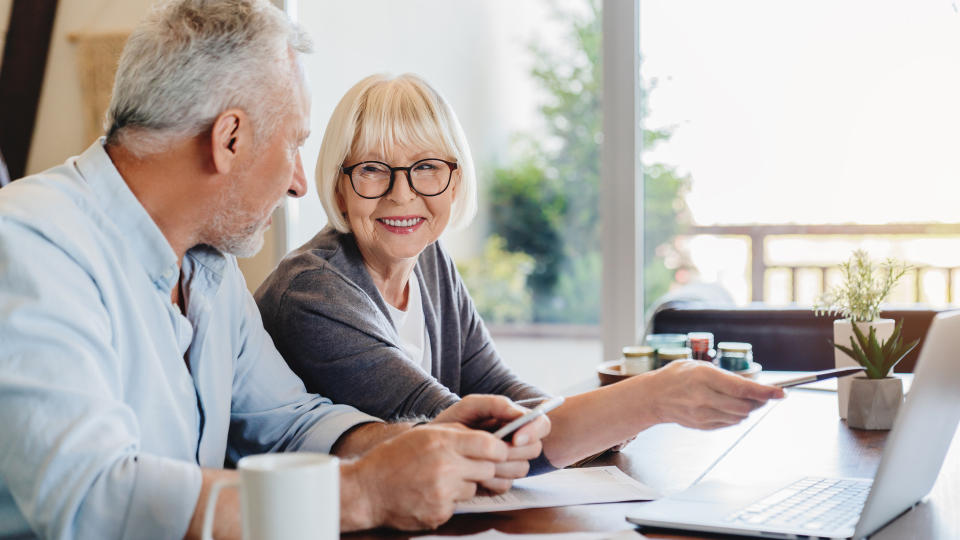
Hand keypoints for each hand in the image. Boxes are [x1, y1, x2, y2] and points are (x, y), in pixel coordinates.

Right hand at [345, 423, 507, 530]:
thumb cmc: (394, 458)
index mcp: (443, 442)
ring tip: (439, 480)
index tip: (497, 452)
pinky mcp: (439, 513)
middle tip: (465, 467)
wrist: (366, 490)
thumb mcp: (424, 434)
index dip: (499, 450)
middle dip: (483, 468)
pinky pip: (458, 506)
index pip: (491, 446)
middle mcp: (445, 466)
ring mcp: (442, 493)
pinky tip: (429, 494)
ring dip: (464, 485)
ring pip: (474, 488)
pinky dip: (448, 501)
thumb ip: (456, 434)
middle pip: (488, 469)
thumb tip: (489, 438)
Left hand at [433, 395, 550, 492]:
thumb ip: (496, 404)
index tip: (515, 437)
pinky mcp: (497, 482)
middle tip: (493, 450)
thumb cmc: (452, 422)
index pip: (542, 425)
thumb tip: (519, 415)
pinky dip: (490, 480)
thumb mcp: (470, 406)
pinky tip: (474, 473)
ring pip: (522, 469)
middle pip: (534, 449)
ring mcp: (508, 464)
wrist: (430, 448)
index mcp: (514, 422)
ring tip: (478, 459)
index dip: (534, 431)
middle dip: (514, 451)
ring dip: (501, 466)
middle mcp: (516, 443)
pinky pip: (506, 484)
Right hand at [648, 360, 783, 429]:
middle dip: (758, 401)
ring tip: (739, 398)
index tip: (781, 392)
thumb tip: (754, 389)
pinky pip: (729, 423)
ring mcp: (702, 414)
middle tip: (763, 395)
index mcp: (703, 377)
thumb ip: (726, 377)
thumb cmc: (677, 377)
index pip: (741, 388)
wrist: (653, 397)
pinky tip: (725, 406)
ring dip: (746, 409)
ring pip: (739, 416)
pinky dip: (734, 415)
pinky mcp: (702, 426)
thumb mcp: (700, 366)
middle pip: (744, 406)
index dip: (765, 392)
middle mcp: (702, 397)